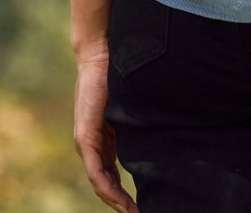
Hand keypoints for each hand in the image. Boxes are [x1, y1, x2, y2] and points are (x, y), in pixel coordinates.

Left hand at [74, 47, 137, 211]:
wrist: (99, 53)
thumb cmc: (118, 72)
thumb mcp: (130, 105)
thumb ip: (139, 123)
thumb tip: (165, 131)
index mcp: (103, 138)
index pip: (112, 176)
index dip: (125, 195)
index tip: (142, 207)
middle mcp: (92, 144)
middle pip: (106, 185)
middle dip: (123, 203)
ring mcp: (87, 142)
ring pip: (101, 183)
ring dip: (117, 202)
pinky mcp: (86, 136)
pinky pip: (96, 172)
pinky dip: (109, 189)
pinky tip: (121, 202)